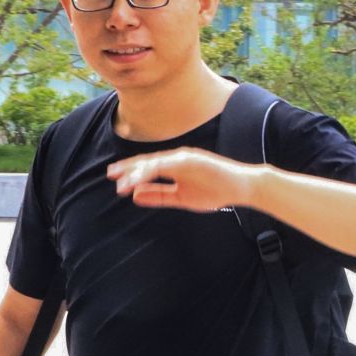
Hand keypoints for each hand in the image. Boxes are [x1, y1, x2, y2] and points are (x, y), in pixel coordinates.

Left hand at [106, 147, 258, 212]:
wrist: (244, 188)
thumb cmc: (217, 191)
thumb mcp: (183, 197)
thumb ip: (159, 196)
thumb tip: (135, 196)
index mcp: (175, 166)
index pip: (148, 167)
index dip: (131, 172)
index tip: (114, 179)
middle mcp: (178, 158)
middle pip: (148, 161)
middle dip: (129, 169)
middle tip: (111, 176)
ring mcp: (185, 157)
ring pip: (156, 162)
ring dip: (138, 171)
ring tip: (124, 182)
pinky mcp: (193, 160)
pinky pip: (168, 164)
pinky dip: (154, 169)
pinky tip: (143, 176)